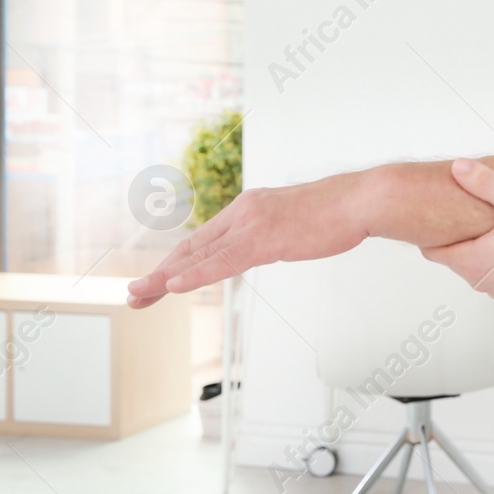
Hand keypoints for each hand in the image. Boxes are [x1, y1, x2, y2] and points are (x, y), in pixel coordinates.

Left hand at [126, 173, 369, 307]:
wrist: (360, 199)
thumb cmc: (339, 210)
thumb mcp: (298, 220)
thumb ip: (278, 231)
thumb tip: (276, 242)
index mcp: (250, 208)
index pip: (205, 240)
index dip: (177, 262)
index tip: (158, 279)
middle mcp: (244, 212)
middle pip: (192, 248)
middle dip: (159, 274)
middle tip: (133, 293)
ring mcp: (251, 225)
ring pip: (197, 256)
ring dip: (163, 278)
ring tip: (138, 294)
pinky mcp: (264, 239)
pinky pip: (221, 262)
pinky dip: (193, 276)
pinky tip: (171, 286)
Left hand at [421, 158, 493, 303]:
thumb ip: (486, 184)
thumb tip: (459, 168)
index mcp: (472, 261)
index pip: (431, 250)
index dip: (431, 230)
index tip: (437, 214)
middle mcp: (480, 280)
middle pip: (453, 256)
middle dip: (458, 234)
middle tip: (470, 211)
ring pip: (476, 265)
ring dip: (480, 246)